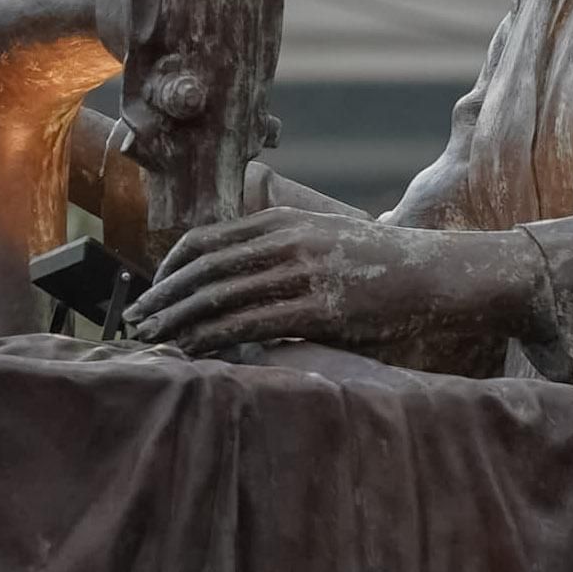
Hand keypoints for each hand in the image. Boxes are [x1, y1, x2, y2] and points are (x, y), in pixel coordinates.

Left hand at [121, 210, 542, 364]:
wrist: (438, 273)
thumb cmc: (378, 266)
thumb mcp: (322, 239)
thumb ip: (277, 250)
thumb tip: (231, 276)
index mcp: (282, 221)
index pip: (205, 242)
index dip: (168, 270)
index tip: (150, 293)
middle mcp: (286, 240)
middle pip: (203, 269)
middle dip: (162, 298)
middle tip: (134, 323)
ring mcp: (302, 273)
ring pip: (220, 297)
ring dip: (180, 321)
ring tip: (154, 341)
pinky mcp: (318, 308)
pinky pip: (251, 323)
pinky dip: (214, 338)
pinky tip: (194, 351)